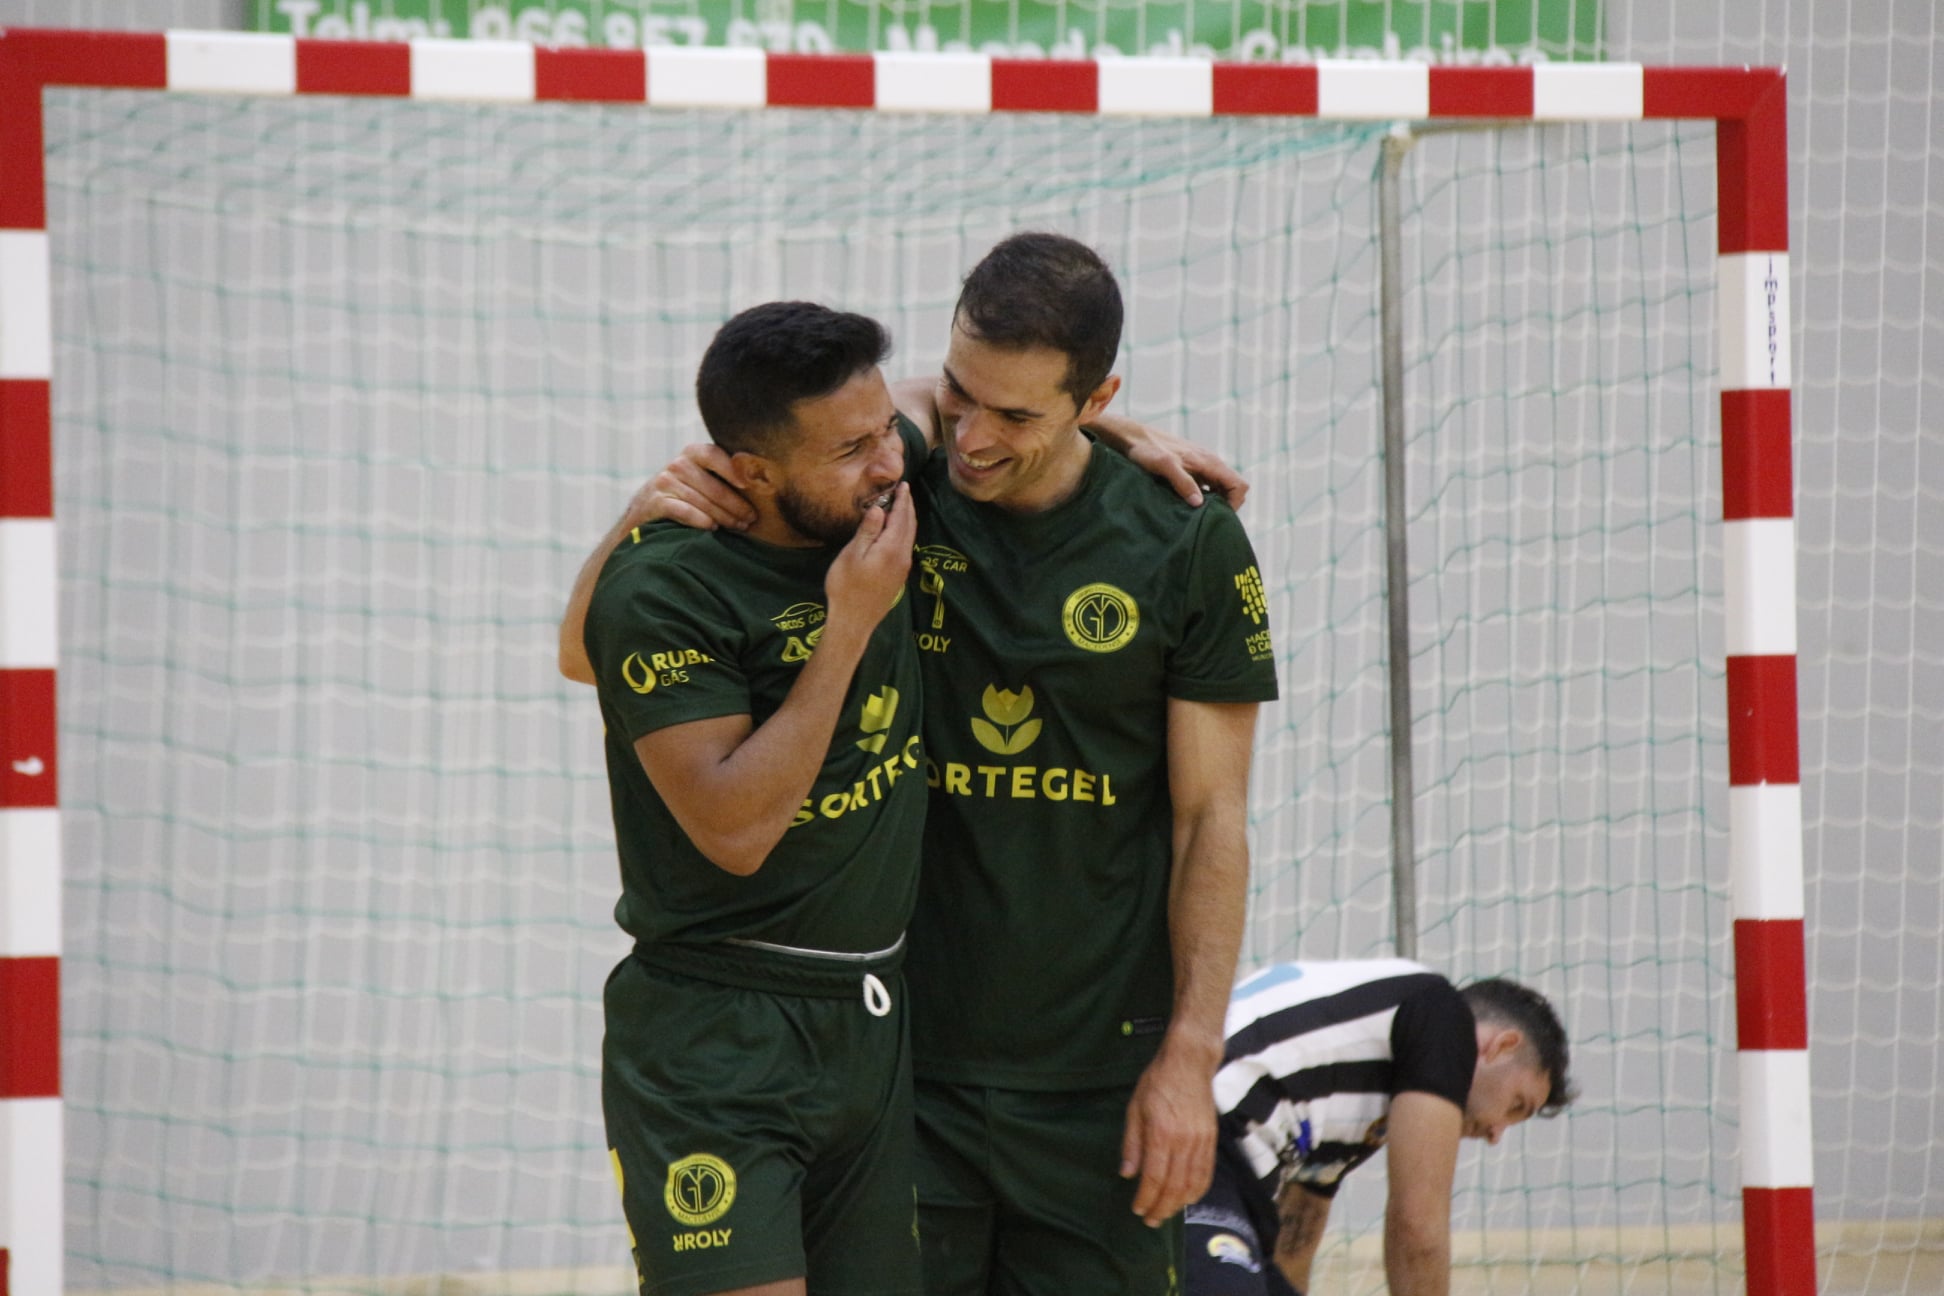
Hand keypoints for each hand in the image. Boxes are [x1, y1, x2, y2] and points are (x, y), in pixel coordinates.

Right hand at [633, 442, 755, 531]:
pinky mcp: (654, 502)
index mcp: (692, 453)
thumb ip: (723, 475)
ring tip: (739, 527)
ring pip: (702, 501)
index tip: (749, 485)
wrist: (643, 514)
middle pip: (713, 485)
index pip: (714, 454)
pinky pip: (683, 511)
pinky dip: (700, 520)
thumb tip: (764, 482)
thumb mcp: (700, 478)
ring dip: (724, 516)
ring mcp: (664, 482)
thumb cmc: (685, 496)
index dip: (732, 469)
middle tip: (751, 519)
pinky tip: (712, 528)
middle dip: (736, 504)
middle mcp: (677, 464)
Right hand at [822, 483, 914, 637]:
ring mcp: (902, 568)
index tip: (904, 485)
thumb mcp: (852, 555)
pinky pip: (905, 547)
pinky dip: (903, 532)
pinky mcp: (898, 577)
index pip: (902, 517)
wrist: (853, 622)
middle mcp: (903, 557)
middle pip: (910, 526)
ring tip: (900, 507)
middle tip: (904, 492)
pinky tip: (894, 531)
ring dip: (907, 520)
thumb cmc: (846, 587)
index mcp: (892, 548)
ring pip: (909, 537)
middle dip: (908, 507)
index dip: (903, 500)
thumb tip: (879, 508)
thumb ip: (868, 531)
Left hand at [1120, 1040, 1218, 1226]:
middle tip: (1151, 1220)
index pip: (1154, 1177)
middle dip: (1162, 1207)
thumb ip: (1132, 1143)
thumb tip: (1128, 1174)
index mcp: (1161, 1133)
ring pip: (1192, 1183)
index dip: (1146, 1197)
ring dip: (1179, 1204)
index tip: (1138, 1209)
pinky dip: (1198, 1190)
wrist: (1189, 1062)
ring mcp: (1201, 1141)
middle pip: (1175, 1186)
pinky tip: (1188, 1198)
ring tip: (1166, 1213)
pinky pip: (1207, 1172)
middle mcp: (1184, 1141)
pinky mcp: (1212, 1139)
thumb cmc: (1157, 1082)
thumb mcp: (1135, 1108)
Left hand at [1123, 432, 1249, 509]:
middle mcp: (1210, 463)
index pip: (1239, 485)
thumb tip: (1198, 503)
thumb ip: (1183, 483)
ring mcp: (1201, 465)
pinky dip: (1203, 496)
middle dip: (1226, 505)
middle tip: (1207, 518)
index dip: (1235, 503)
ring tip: (1197, 514)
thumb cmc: (1148, 450)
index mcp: (1209, 462)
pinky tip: (1188, 504)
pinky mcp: (1192, 468)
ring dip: (1214, 502)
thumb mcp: (1165, 466)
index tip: (1218, 516)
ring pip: (1220, 488)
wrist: (1134, 436)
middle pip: (1232, 488)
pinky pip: (1207, 485)